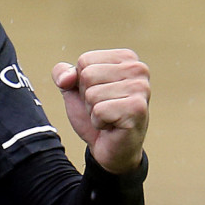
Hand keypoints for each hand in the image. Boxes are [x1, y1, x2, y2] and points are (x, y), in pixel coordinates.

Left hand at [52, 49, 148, 173]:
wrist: (109, 147)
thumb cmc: (96, 113)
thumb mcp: (73, 89)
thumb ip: (63, 73)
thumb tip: (66, 78)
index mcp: (125, 57)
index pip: (84, 60)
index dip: (82, 82)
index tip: (98, 94)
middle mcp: (138, 69)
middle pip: (87, 75)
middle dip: (87, 96)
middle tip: (103, 107)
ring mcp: (141, 88)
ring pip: (92, 94)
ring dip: (93, 110)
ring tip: (109, 116)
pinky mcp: (138, 109)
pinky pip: (99, 111)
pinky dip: (99, 122)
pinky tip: (113, 125)